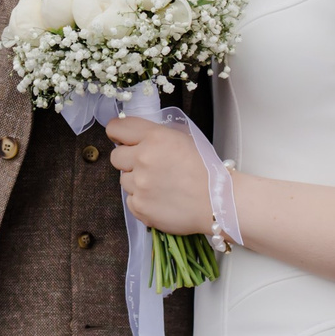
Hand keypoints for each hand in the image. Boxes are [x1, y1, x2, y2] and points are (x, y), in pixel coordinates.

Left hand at [105, 117, 212, 234]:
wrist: (218, 201)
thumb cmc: (205, 169)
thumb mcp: (182, 139)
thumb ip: (154, 135)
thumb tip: (132, 138)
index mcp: (154, 137)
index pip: (116, 128)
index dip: (118, 134)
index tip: (122, 139)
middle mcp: (143, 158)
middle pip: (116, 156)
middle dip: (128, 160)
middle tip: (148, 166)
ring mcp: (139, 185)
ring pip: (124, 180)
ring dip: (137, 181)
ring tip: (160, 185)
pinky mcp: (139, 207)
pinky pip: (131, 200)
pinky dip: (142, 200)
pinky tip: (161, 199)